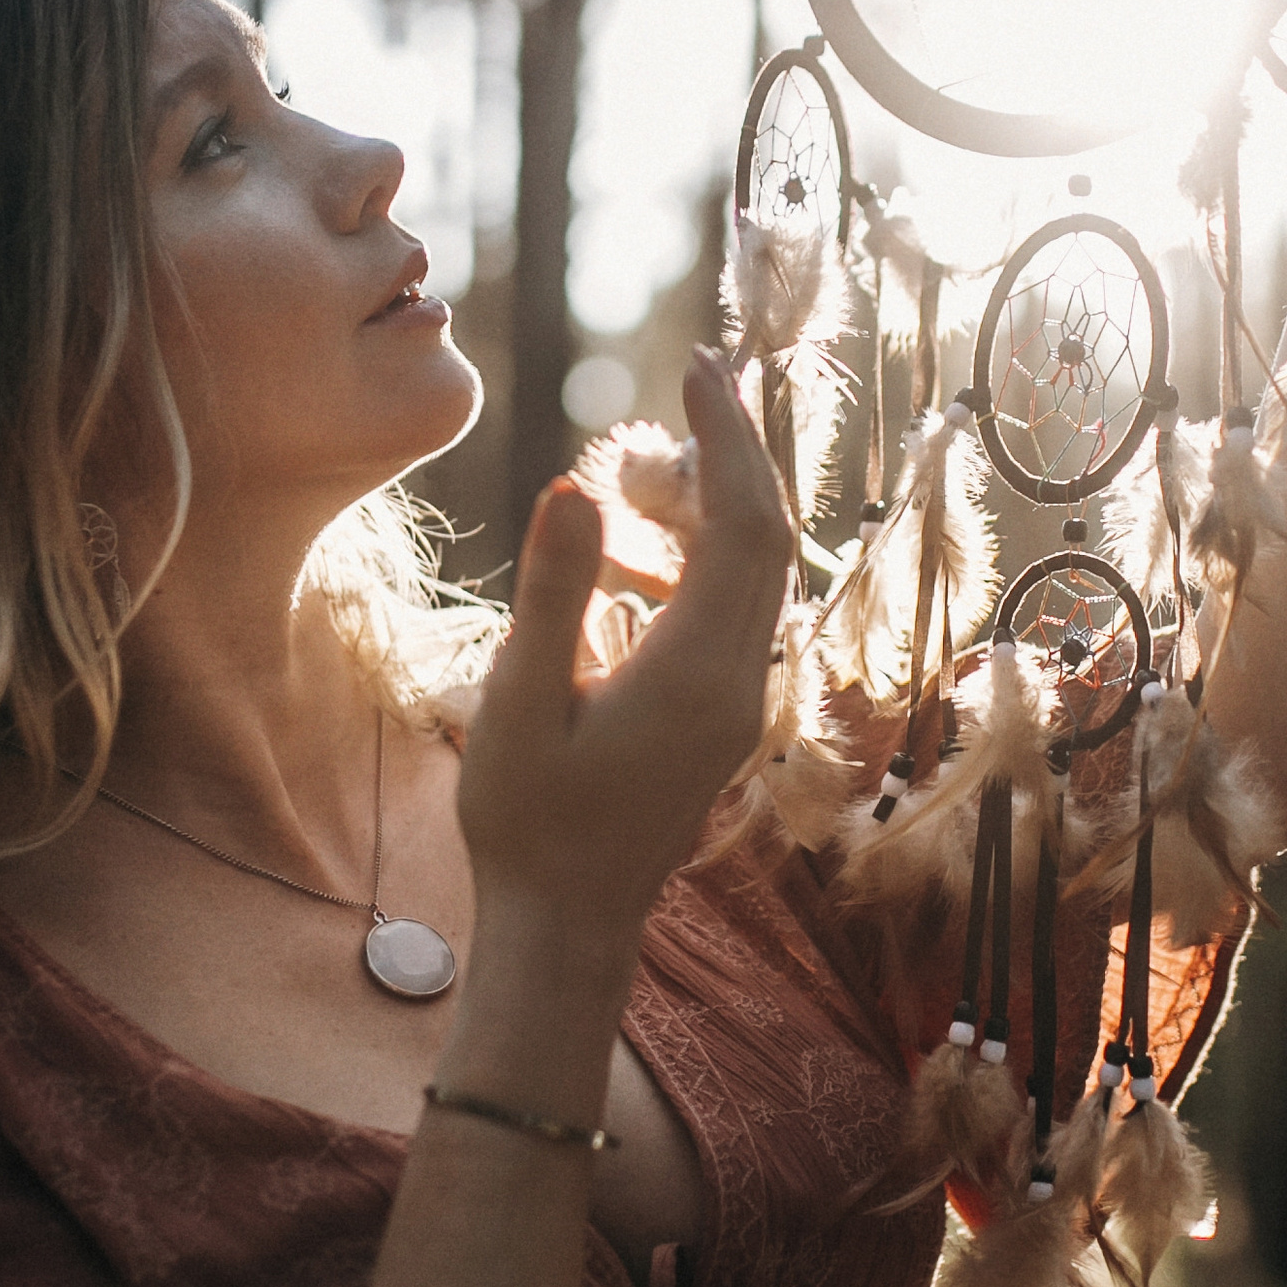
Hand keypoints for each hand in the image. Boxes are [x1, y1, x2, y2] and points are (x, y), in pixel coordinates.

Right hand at [457, 348, 792, 951]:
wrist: (566, 921)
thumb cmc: (527, 820)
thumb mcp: (519, 702)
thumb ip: (553, 593)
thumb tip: (576, 487)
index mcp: (694, 671)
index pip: (739, 523)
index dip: (726, 437)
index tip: (698, 366)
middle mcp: (736, 682)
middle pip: (766, 537)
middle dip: (738, 449)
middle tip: (699, 374)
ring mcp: (737, 702)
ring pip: (758, 571)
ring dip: (724, 499)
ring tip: (662, 449)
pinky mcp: (722, 716)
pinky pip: (736, 608)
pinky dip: (709, 551)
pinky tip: (650, 539)